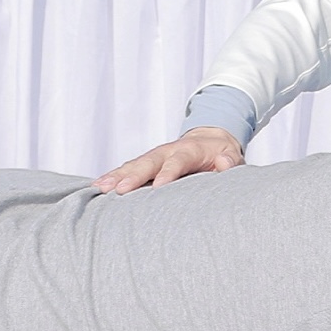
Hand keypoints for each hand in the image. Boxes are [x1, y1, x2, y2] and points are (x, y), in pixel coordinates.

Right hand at [94, 126, 242, 194]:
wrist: (210, 139)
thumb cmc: (222, 154)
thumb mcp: (233, 156)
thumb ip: (231, 161)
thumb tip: (224, 163)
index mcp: (189, 150)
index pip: (178, 161)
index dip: (168, 173)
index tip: (158, 187)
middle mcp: (168, 151)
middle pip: (148, 162)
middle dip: (132, 176)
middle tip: (118, 190)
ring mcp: (154, 157)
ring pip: (133, 165)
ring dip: (116, 176)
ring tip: (99, 188)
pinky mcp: (146, 164)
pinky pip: (127, 170)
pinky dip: (112, 177)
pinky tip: (97, 189)